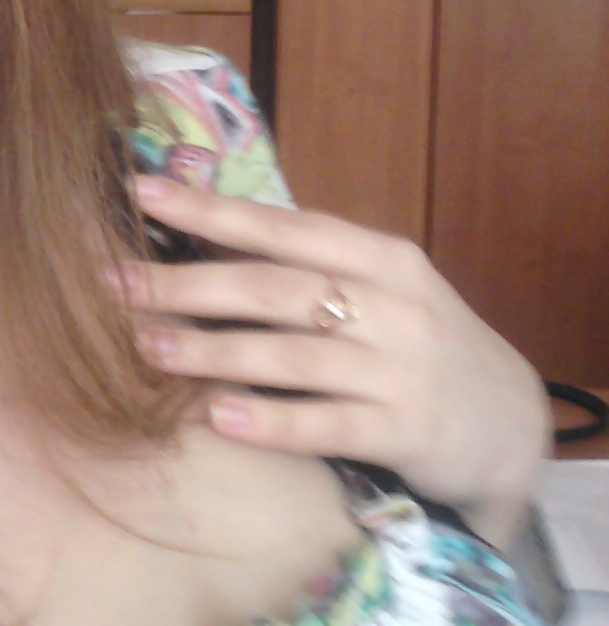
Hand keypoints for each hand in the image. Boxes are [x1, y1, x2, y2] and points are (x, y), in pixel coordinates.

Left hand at [117, 175, 549, 546]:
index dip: (210, 210)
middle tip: (115, 285)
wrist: (510, 427)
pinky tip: (219, 417)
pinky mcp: (407, 431)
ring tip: (148, 348)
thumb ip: (312, 268)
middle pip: (276, 288)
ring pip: (293, 355)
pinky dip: (272, 420)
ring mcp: (403, 370)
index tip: (141, 193)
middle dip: (188, 285)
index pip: (285, 226)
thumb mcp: (383, 293)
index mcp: (384, 258)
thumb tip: (204, 237)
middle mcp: (395, 306)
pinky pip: (328, 424)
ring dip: (214, 351)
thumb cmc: (418, 348)